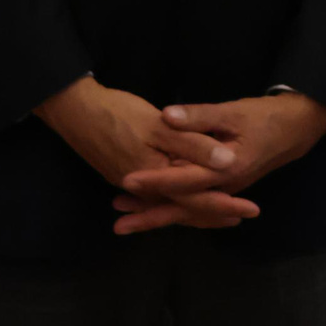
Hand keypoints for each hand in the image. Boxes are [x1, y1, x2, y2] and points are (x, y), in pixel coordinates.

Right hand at [34, 78, 255, 226]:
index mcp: (156, 177)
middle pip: (183, 207)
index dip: (225, 204)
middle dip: (213, 212)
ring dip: (192, 209)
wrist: (73, 110)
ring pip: (169, 203)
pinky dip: (172, 199)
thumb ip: (193, 145)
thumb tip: (227, 163)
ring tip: (219, 213)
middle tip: (242, 216)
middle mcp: (144, 188)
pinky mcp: (121, 173)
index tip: (251, 209)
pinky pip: (154, 195)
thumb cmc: (118, 114)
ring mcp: (130, 183)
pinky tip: (179, 197)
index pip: (197, 199)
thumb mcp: (160, 126)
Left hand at [112, 93, 325, 234]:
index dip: (154, 180)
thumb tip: (167, 116)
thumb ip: (199, 115)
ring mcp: (225, 190)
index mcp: (225, 169)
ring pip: (187, 208)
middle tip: (117, 224)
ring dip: (158, 213)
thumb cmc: (265, 117)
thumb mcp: (233, 112)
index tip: (126, 180)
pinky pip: (195, 203)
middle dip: (149, 215)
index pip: (183, 179)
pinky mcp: (224, 187)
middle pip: (182, 207)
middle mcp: (224, 187)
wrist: (296, 128)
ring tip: (125, 216)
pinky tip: (156, 206)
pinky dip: (174, 207)